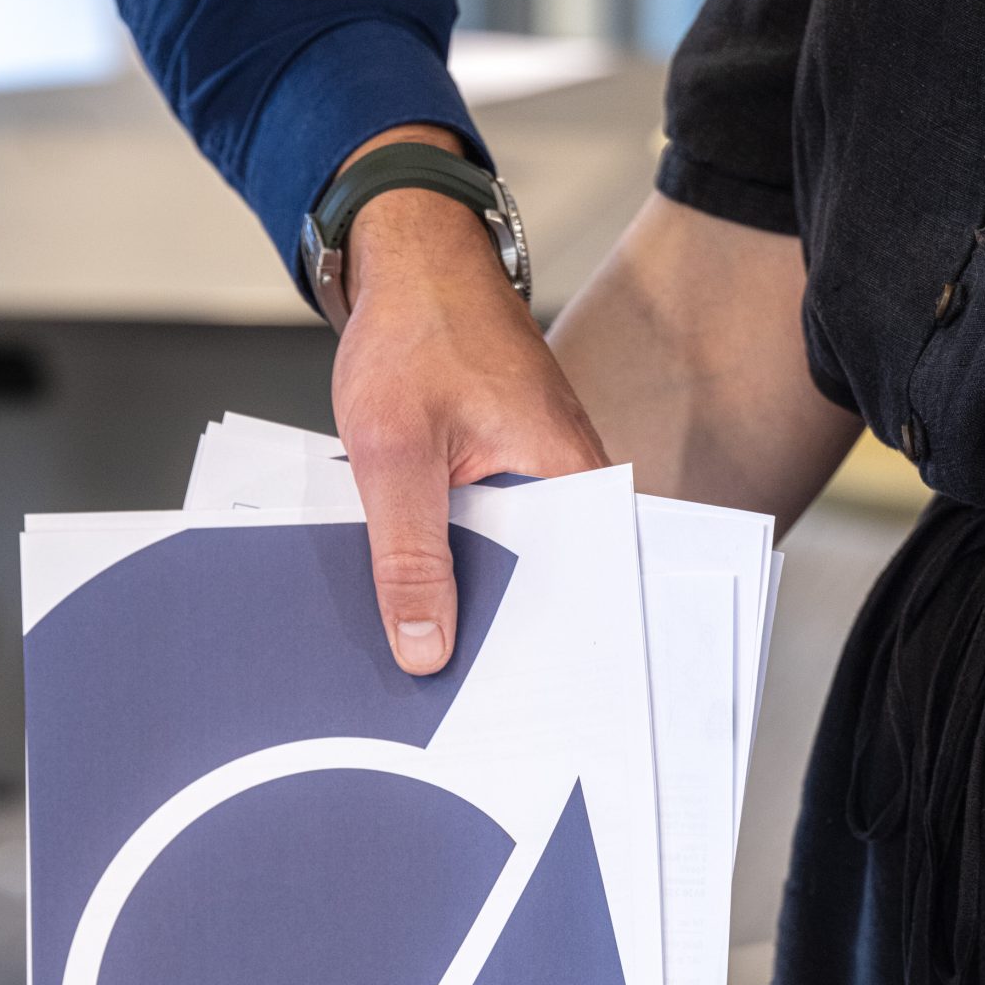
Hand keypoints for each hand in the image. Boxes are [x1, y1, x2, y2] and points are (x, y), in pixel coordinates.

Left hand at [331, 129, 605, 674]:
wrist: (406, 261)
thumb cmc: (412, 330)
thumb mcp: (393, 454)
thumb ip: (409, 556)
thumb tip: (426, 651)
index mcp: (570, 474)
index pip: (590, 586)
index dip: (560, 652)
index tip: (530, 712)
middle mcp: (570, 483)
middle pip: (550, 590)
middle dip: (512, 649)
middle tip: (474, 722)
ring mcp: (538, 483)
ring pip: (513, 573)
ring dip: (479, 615)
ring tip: (446, 685)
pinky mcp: (505, 484)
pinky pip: (490, 548)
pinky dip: (458, 577)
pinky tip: (424, 618)